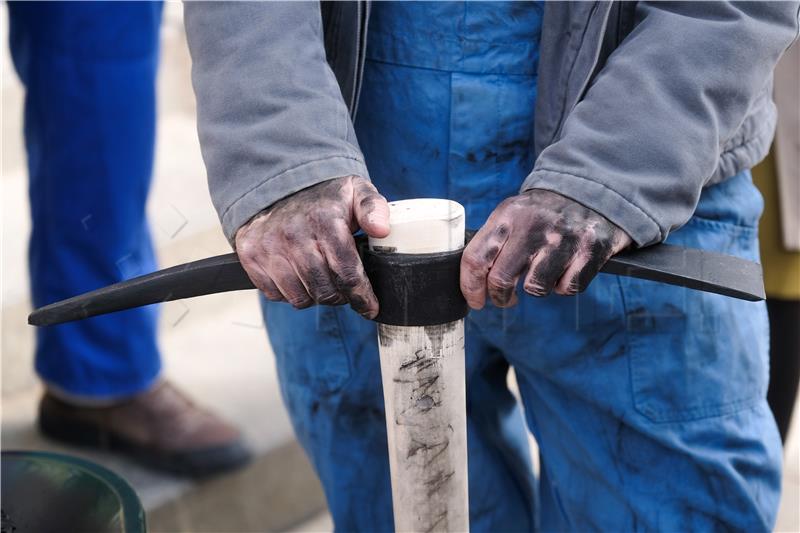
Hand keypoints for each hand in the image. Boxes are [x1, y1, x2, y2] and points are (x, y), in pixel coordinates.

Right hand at [235, 176, 389, 317]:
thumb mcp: (356, 192)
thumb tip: (382, 230)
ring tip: (320, 278)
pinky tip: (298, 275)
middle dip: (340, 296)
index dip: (362, 296)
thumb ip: (375, 209)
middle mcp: (294, 235)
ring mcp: (269, 246)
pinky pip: (275, 294)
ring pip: (299, 298)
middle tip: (344, 288)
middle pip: (325, 291)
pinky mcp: (250, 255)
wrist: (278, 185)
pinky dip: (289, 292)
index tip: (370, 307)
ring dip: (314, 295)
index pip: (347, 273)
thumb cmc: (323, 197)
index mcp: (325, 221)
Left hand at [460, 189, 631, 308]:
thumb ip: (492, 241)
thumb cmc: (543, 212)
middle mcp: (534, 225)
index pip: (476, 258)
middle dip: (500, 298)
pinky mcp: (590, 250)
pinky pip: (567, 288)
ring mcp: (563, 238)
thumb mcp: (513, 213)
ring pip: (536, 288)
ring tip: (542, 272)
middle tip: (505, 299)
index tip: (476, 300)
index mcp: (508, 215)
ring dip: (536, 289)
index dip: (471, 286)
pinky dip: (564, 286)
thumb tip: (472, 280)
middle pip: (501, 279)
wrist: (592, 190)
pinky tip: (566, 269)